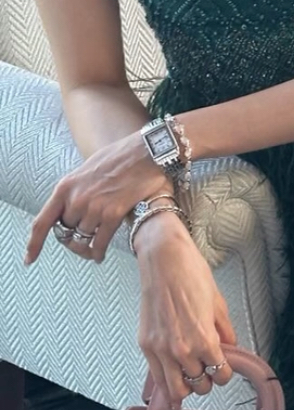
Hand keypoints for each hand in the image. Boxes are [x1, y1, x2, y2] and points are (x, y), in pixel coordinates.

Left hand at [26, 130, 173, 265]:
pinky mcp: (114, 213)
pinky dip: (99, 252)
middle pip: (66, 232)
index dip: (34, 243)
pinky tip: (100, 255)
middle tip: (81, 242)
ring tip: (92, 251)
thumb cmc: (120, 156)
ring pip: (83, 238)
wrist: (146, 151)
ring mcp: (94, 207)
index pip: (43, 222)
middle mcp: (77, 199)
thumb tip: (72, 208)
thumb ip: (76, 190)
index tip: (30, 258)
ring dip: (86, 246)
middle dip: (73, 238)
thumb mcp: (86, 170)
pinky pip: (100, 242)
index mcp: (66, 187)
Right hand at [134, 215, 236, 409]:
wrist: (164, 260)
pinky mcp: (145, 345)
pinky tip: (174, 375)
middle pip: (199, 386)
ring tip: (192, 374)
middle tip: (209, 371)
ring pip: (175, 390)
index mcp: (204, 339)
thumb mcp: (218, 304)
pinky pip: (156, 377)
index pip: (220, 374)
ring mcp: (160, 349)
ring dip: (187, 386)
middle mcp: (181, 350)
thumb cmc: (191, 274)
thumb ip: (225, 332)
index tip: (224, 367)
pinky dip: (166, 381)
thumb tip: (230, 348)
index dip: (225, 373)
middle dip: (207, 381)